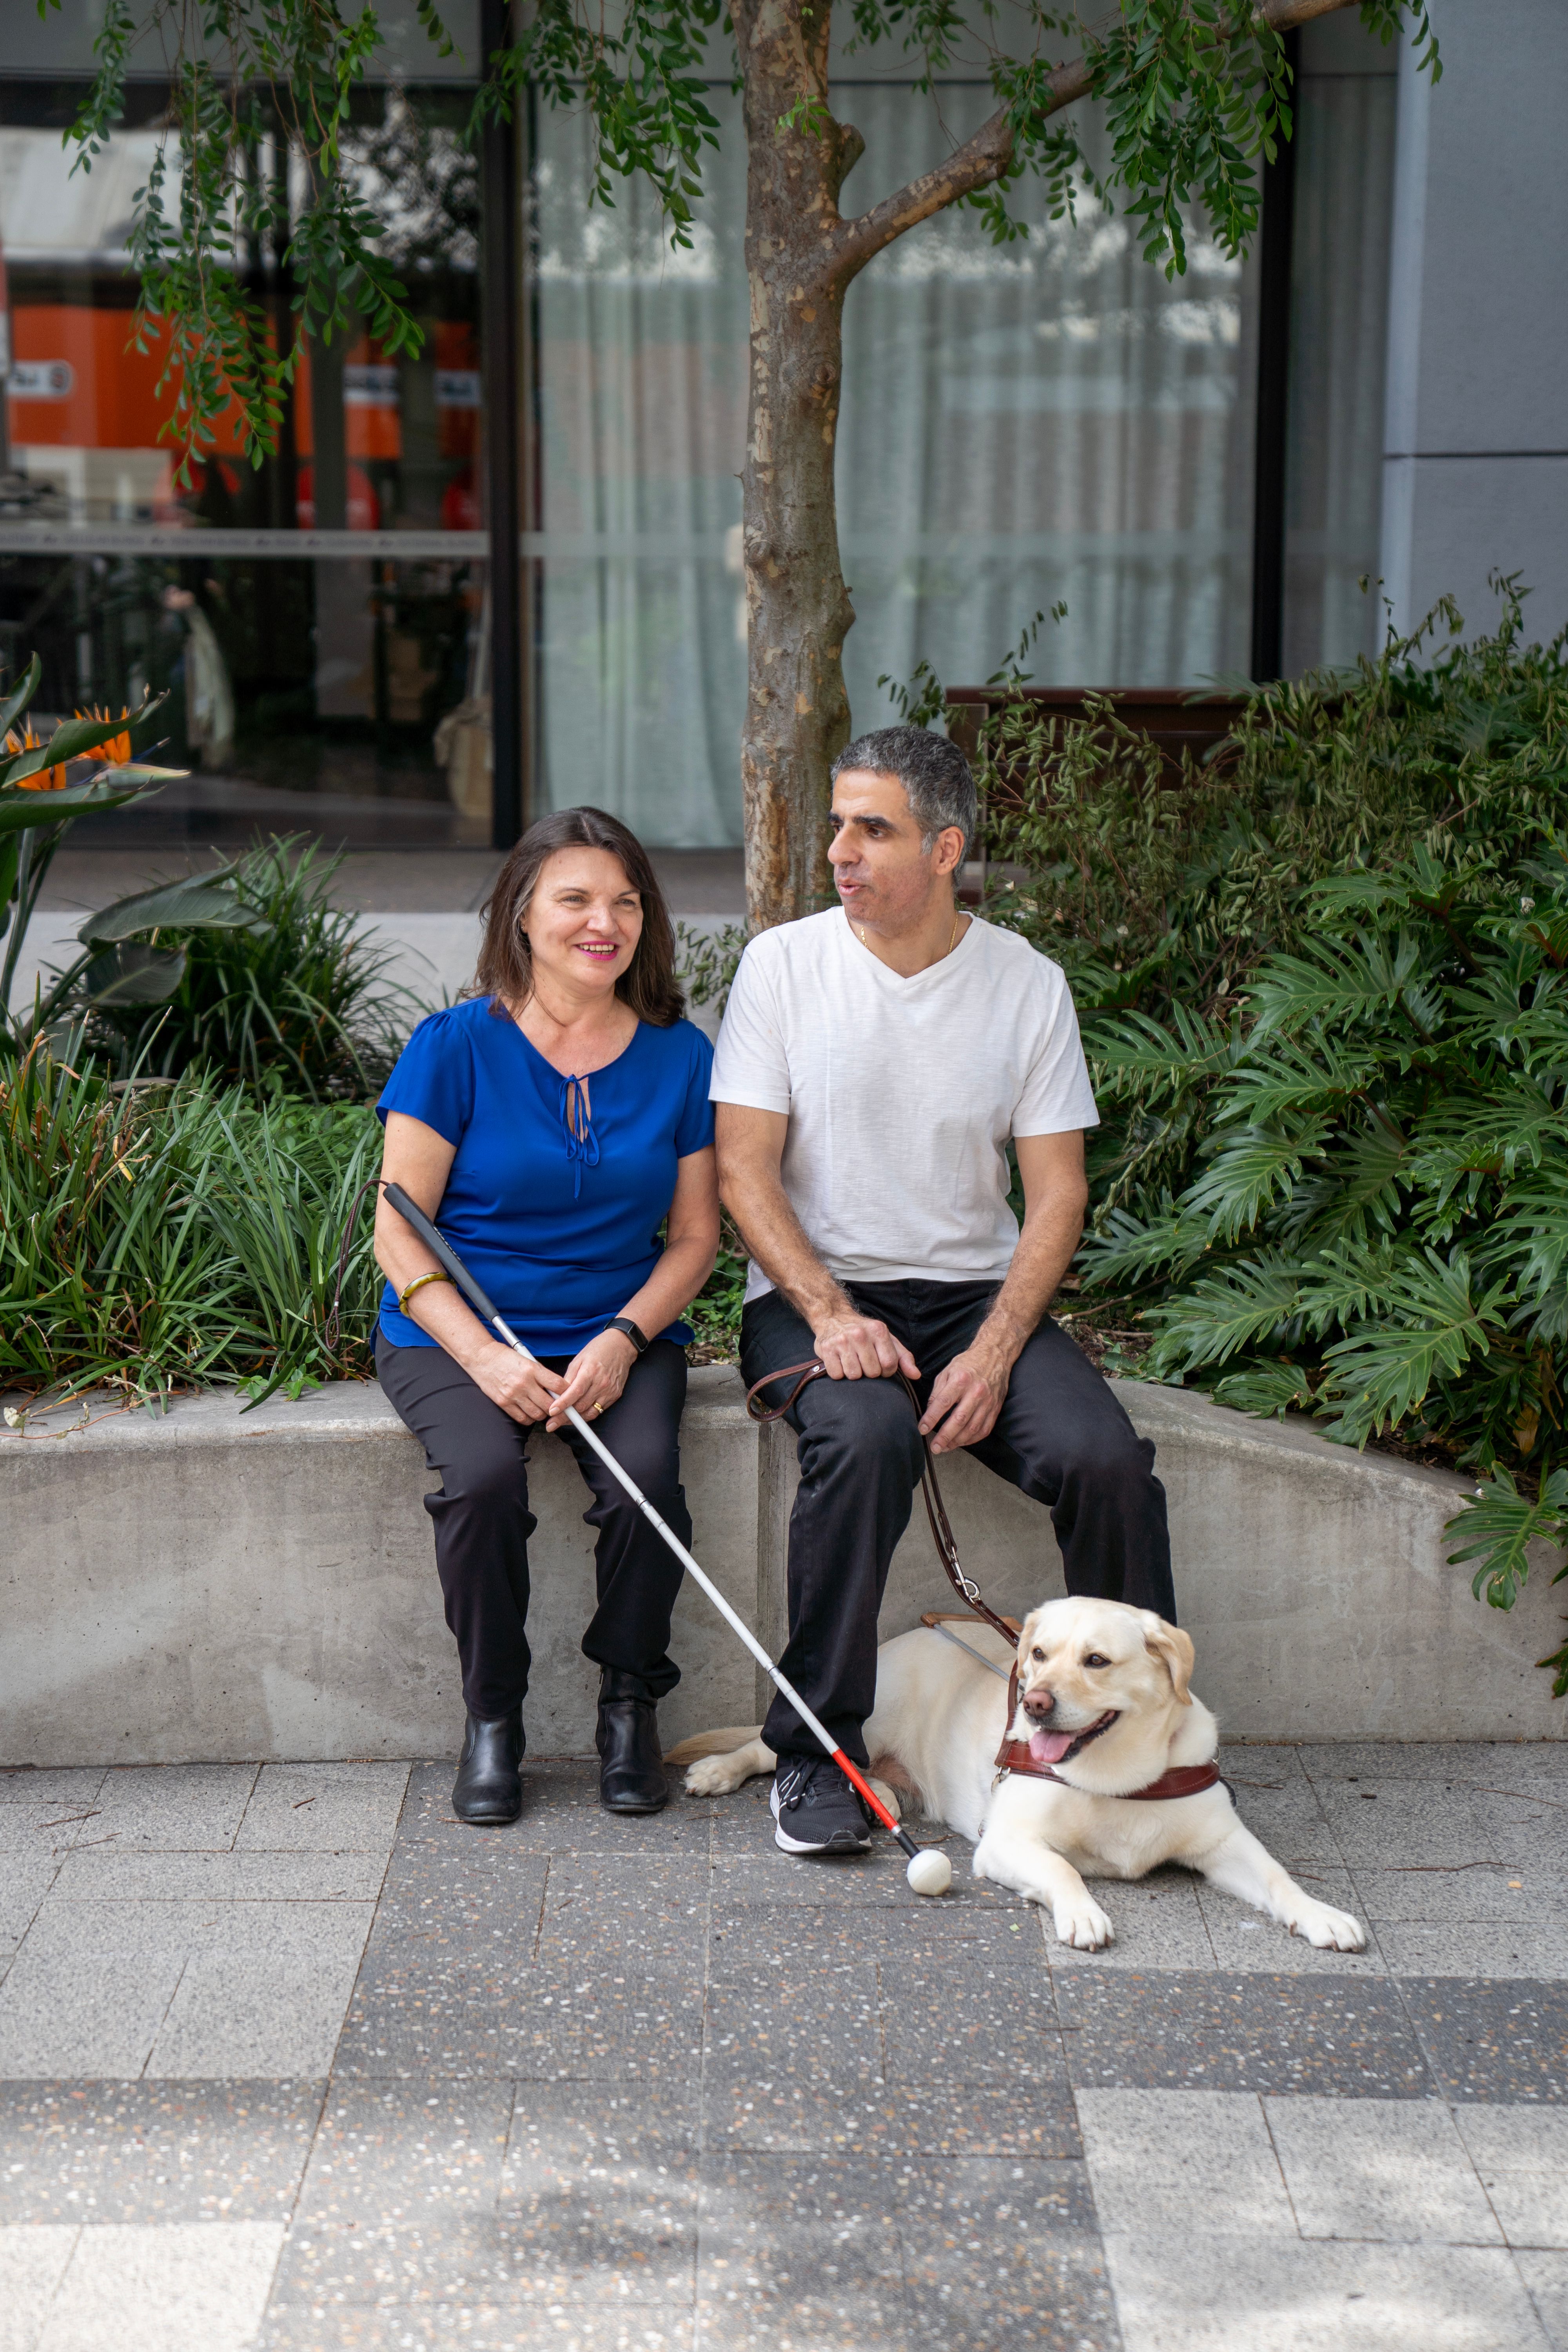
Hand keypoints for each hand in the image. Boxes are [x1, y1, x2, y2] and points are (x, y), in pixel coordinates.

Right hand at [469, 1345, 564, 1426]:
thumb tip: (556, 1388)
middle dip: (556, 1407)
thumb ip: (541, 1374)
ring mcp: (513, 1394)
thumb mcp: (526, 1359)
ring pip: (538, 1414)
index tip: (570, 1396)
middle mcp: (524, 1383)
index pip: (558, 1385)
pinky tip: (529, 1411)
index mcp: (532, 1369)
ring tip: (542, 1407)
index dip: (568, 1393)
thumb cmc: (504, 1356)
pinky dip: (529, 1418)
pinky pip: (523, 1418)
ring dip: (543, 1413)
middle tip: (558, 1406)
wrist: (480, 1357)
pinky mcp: (504, 1403)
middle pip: (550, 1404)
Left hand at [547, 1328, 638, 1429]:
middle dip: (564, 1417)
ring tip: (563, 1421)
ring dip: (575, 1420)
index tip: (552, 1412)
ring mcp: (610, 1391)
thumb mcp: (578, 1359)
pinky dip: (587, 1415)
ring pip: (590, 1413)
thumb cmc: (598, 1350)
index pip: (575, 1392)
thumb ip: (568, 1378)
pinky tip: (578, 1415)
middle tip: (551, 1423)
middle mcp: (601, 1383)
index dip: (563, 1404)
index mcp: (590, 1371)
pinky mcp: (615, 1396)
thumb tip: (557, 1394)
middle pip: (581, 1406)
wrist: (621, 1346)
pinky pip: (598, 1411)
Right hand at [811, 1306, 919, 1382]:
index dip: (886, 1371)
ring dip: (854, 1373)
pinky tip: (839, 1362)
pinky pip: (837, 1375)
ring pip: (854, 1375)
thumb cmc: (864, 1332)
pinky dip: (838, 1373)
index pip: (889, 1364)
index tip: (881, 1366)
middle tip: (864, 1362)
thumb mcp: (887, 1339)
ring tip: (851, 1361)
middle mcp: (859, 1334)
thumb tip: (916, 1375)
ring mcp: (841, 1341)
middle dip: (869, 1372)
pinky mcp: (826, 1349)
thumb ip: (903, 1357)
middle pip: (872, 1372)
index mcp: (878, 1330)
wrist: (833, 1317)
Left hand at [918, 1339, 1010, 1453]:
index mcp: (961, 1379)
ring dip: (957, 1441)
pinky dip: (972, 1439)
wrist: (995, 1357)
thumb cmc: (968, 1364)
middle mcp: (976, 1391)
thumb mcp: (947, 1371)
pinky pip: (984, 1429)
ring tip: (945, 1447)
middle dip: (944, 1436)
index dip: (931, 1418)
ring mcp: (988, 1402)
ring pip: (972, 1428)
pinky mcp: (996, 1409)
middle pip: (959, 1419)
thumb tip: (929, 1412)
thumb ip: (937, 1392)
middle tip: (934, 1447)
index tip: (922, 1429)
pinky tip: (961, 1442)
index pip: (943, 1402)